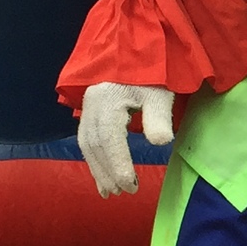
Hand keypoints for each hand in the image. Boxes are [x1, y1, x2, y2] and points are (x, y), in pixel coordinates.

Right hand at [76, 82, 176, 197]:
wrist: (134, 53)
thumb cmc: (151, 75)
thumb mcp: (159, 93)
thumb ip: (158, 117)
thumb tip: (160, 142)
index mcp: (108, 99)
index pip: (110, 138)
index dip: (118, 164)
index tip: (130, 185)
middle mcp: (92, 104)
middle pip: (95, 145)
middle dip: (107, 171)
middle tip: (122, 192)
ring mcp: (87, 108)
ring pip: (87, 145)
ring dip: (97, 170)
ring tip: (109, 191)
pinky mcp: (89, 112)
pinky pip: (86, 140)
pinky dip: (93, 160)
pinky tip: (101, 175)